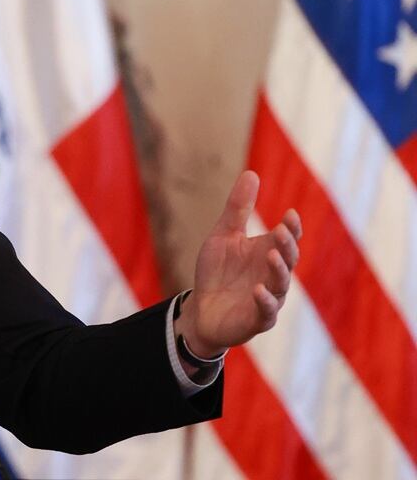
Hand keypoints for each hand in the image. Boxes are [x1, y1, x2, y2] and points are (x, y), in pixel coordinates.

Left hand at [177, 171, 301, 357]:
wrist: (202, 309)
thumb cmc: (218, 272)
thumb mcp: (223, 236)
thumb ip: (238, 209)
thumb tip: (251, 173)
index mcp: (268, 253)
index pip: (286, 239)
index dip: (291, 228)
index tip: (290, 214)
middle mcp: (274, 276)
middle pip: (288, 259)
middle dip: (286, 245)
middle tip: (281, 231)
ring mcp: (268, 299)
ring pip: (280, 285)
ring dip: (278, 271)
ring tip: (272, 255)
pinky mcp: (257, 320)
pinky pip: (266, 312)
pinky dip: (265, 301)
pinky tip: (258, 290)